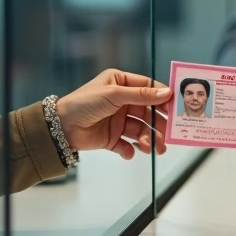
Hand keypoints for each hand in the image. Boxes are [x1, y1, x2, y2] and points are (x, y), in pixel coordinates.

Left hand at [55, 69, 170, 159]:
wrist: (60, 127)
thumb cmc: (84, 103)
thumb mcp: (114, 94)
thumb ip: (141, 95)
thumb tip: (167, 93)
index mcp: (121, 84)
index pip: (148, 88)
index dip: (162, 97)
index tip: (175, 107)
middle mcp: (121, 101)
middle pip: (148, 112)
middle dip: (158, 124)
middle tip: (169, 135)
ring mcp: (117, 120)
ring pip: (140, 130)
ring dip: (148, 139)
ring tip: (152, 148)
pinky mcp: (111, 138)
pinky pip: (127, 145)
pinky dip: (132, 150)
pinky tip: (131, 152)